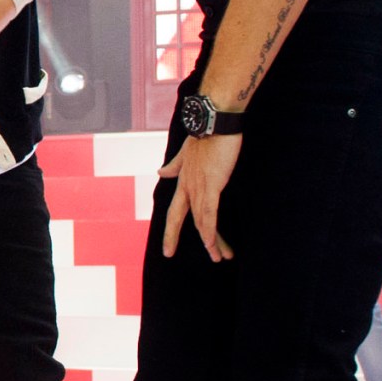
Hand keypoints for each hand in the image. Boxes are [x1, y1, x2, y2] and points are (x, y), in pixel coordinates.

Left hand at [158, 134, 241, 261]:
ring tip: (220, 257)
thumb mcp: (186, 152)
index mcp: (183, 181)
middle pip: (189, 222)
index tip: (168, 250)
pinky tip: (213, 245)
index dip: (171, 232)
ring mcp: (198, 187)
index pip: (175, 212)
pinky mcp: (212, 185)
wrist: (214, 119)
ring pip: (202, 222)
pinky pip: (209, 214)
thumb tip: (160, 171)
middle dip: (197, 243)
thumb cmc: (205, 134)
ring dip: (213, 242)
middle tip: (208, 261)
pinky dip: (211, 231)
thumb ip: (174, 165)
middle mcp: (188, 187)